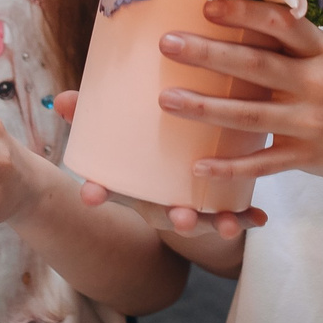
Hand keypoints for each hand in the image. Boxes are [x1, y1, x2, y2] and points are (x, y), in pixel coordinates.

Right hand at [55, 86, 267, 236]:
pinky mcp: (221, 206)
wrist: (180, 185)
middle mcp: (162, 202)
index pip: (111, 189)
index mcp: (136, 185)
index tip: (89, 194)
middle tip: (182, 218)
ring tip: (229, 224)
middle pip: (165, 215)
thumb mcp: (119, 132)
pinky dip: (247, 217)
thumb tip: (62, 98)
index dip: (99, 192)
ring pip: (204, 222)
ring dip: (216, 225)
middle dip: (175, 219)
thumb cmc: (144, 150)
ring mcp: (193, 207)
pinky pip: (236, 216)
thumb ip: (91, 114)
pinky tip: (260, 216)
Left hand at [156, 0, 322, 185]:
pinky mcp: (307, 156)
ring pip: (250, 114)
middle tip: (168, 44)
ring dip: (205, 107)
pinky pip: (263, 163)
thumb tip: (250, 17)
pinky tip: (197, 166)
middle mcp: (315, 83)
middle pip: (254, 64)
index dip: (244, 14)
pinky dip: (230, 167)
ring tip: (167, 100)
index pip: (280, 24)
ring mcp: (310, 122)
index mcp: (322, 53)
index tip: (207, 7)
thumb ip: (299, 44)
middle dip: (208, 53)